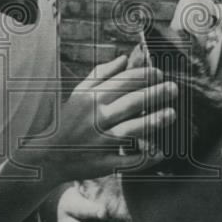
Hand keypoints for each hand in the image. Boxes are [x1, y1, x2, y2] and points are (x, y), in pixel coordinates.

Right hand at [33, 55, 177, 182]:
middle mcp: (96, 119)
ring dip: (153, 122)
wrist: (48, 156)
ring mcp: (99, 142)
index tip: (160, 72)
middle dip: (154, 94)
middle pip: (130, 104)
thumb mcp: (79, 93)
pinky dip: (144, 158)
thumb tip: (124, 58)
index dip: (143, 76)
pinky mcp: (102, 164)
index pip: (122, 83)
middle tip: (174, 89)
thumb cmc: (68, 120)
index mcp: (91, 99)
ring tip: (171, 114)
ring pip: (130, 131)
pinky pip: (127, 162)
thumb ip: (101, 74)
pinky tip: (160, 152)